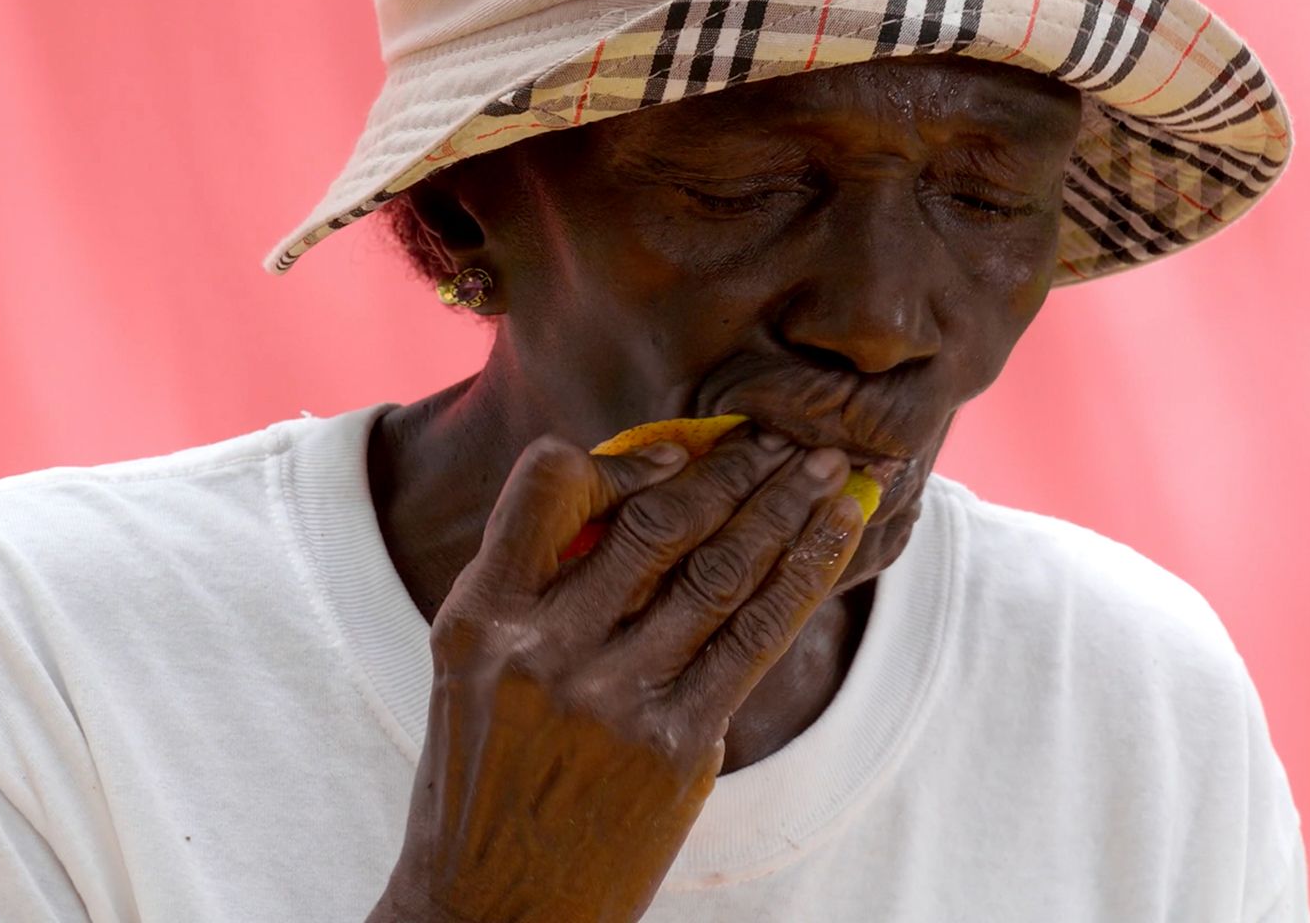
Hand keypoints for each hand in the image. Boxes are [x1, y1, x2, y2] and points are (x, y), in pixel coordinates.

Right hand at [372, 425, 864, 922]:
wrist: (494, 912)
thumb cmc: (486, 775)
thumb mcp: (472, 669)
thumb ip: (534, 585)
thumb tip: (639, 494)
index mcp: (479, 617)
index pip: (548, 482)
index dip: (622, 456)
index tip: (679, 452)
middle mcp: (545, 648)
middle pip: (658, 521)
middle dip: (736, 468)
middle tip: (787, 435)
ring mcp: (616, 698)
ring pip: (721, 569)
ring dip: (787, 506)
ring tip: (832, 468)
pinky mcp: (678, 745)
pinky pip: (757, 636)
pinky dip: (806, 572)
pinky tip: (837, 532)